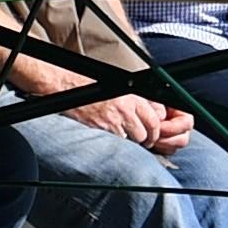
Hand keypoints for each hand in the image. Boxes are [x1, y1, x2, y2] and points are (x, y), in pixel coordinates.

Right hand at [60, 92, 191, 151]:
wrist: (69, 87)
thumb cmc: (92, 85)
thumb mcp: (121, 87)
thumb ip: (141, 100)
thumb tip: (158, 112)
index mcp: (131, 97)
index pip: (153, 120)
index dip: (156, 130)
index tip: (154, 133)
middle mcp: (123, 110)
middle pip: (144, 133)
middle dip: (145, 138)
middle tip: (143, 140)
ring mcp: (112, 122)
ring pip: (132, 140)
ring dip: (131, 141)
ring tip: (127, 137)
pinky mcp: (100, 130)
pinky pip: (116, 142)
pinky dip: (116, 141)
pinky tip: (113, 136)